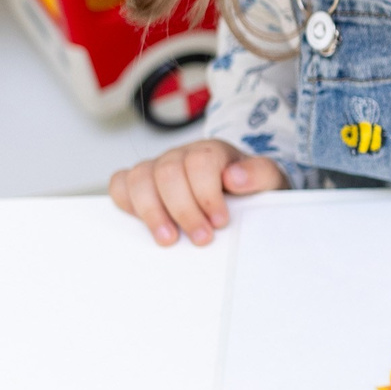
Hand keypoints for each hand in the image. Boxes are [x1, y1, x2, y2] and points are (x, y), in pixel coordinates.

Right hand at [109, 139, 285, 243]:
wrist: (244, 190)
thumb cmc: (252, 187)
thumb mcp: (271, 180)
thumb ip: (260, 174)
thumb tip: (235, 177)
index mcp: (212, 150)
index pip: (201, 162)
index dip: (208, 193)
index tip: (220, 221)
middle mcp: (181, 155)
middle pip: (168, 173)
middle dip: (184, 210)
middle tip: (202, 238)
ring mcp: (158, 166)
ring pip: (139, 178)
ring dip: (152, 212)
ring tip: (169, 239)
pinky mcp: (142, 181)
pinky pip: (120, 183)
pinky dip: (126, 202)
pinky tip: (144, 223)